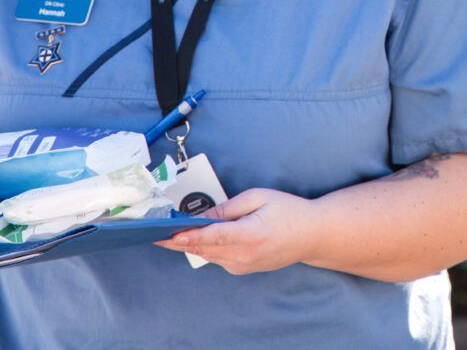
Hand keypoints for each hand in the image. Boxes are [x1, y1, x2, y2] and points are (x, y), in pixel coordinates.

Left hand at [154, 188, 322, 274]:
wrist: (311, 235)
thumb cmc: (288, 211)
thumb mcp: (258, 198)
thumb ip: (227, 209)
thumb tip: (200, 217)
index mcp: (250, 235)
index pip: (211, 237)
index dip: (186, 236)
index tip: (167, 234)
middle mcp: (244, 255)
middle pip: (203, 248)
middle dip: (178, 240)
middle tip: (155, 231)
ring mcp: (243, 265)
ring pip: (207, 255)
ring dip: (188, 244)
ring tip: (166, 233)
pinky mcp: (242, 268)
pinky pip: (217, 258)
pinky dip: (204, 247)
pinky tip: (194, 237)